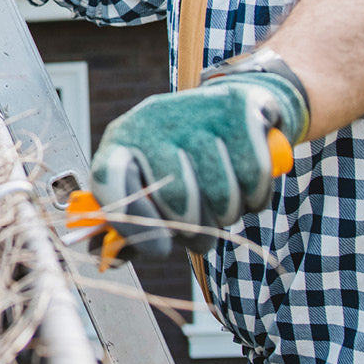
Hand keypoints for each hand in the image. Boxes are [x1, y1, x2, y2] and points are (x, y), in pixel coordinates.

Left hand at [90, 70, 307, 252]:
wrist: (229, 110)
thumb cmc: (180, 162)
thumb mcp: (149, 186)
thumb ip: (128, 222)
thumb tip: (107, 257)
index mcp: (121, 141)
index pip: (109, 180)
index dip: (133, 223)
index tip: (159, 250)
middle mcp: (153, 118)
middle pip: (175, 194)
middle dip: (194, 228)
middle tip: (200, 233)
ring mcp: (195, 109)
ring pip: (220, 189)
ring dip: (228, 214)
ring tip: (224, 206)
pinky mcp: (238, 106)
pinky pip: (253, 171)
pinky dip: (256, 195)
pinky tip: (248, 188)